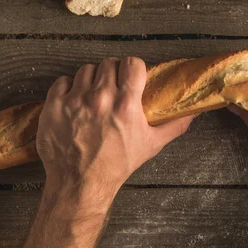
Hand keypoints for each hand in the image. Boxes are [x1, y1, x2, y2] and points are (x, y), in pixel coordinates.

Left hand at [36, 57, 194, 212]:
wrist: (80, 183)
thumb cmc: (116, 165)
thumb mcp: (151, 145)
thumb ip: (174, 126)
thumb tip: (192, 113)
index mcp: (125, 105)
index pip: (132, 63)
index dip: (133, 68)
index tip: (131, 77)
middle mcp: (100, 99)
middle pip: (109, 64)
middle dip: (113, 73)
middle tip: (112, 88)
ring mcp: (74, 101)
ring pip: (86, 70)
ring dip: (91, 80)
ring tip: (93, 96)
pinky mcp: (54, 106)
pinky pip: (62, 81)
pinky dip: (68, 88)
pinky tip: (74, 102)